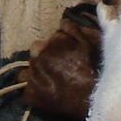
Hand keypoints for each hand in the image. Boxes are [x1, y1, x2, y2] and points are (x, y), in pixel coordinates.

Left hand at [21, 4, 102, 119]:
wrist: (92, 98)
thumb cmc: (93, 69)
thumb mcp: (88, 41)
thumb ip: (72, 29)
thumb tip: (61, 22)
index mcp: (50, 42)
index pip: (52, 38)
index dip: (61, 46)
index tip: (69, 54)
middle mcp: (37, 56)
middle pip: (38, 52)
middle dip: (47, 57)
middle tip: (61, 68)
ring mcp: (32, 76)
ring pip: (30, 69)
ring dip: (38, 72)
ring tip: (53, 81)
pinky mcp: (30, 95)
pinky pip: (27, 90)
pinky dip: (34, 91)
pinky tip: (47, 93)